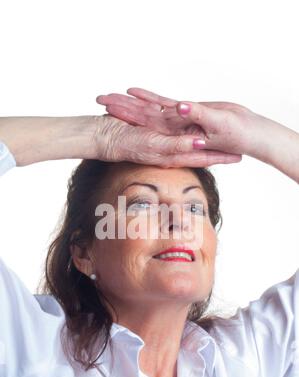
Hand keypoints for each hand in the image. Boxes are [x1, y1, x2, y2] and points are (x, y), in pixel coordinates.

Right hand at [96, 88, 263, 158]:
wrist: (106, 137)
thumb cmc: (128, 143)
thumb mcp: (155, 145)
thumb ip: (178, 146)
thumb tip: (201, 146)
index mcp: (174, 155)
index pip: (203, 158)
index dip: (221, 157)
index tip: (239, 158)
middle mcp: (172, 151)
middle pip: (200, 151)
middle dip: (218, 151)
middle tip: (237, 150)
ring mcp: (165, 142)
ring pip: (191, 141)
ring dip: (207, 141)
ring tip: (223, 139)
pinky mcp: (157, 133)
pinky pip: (178, 130)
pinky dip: (189, 130)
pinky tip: (196, 130)